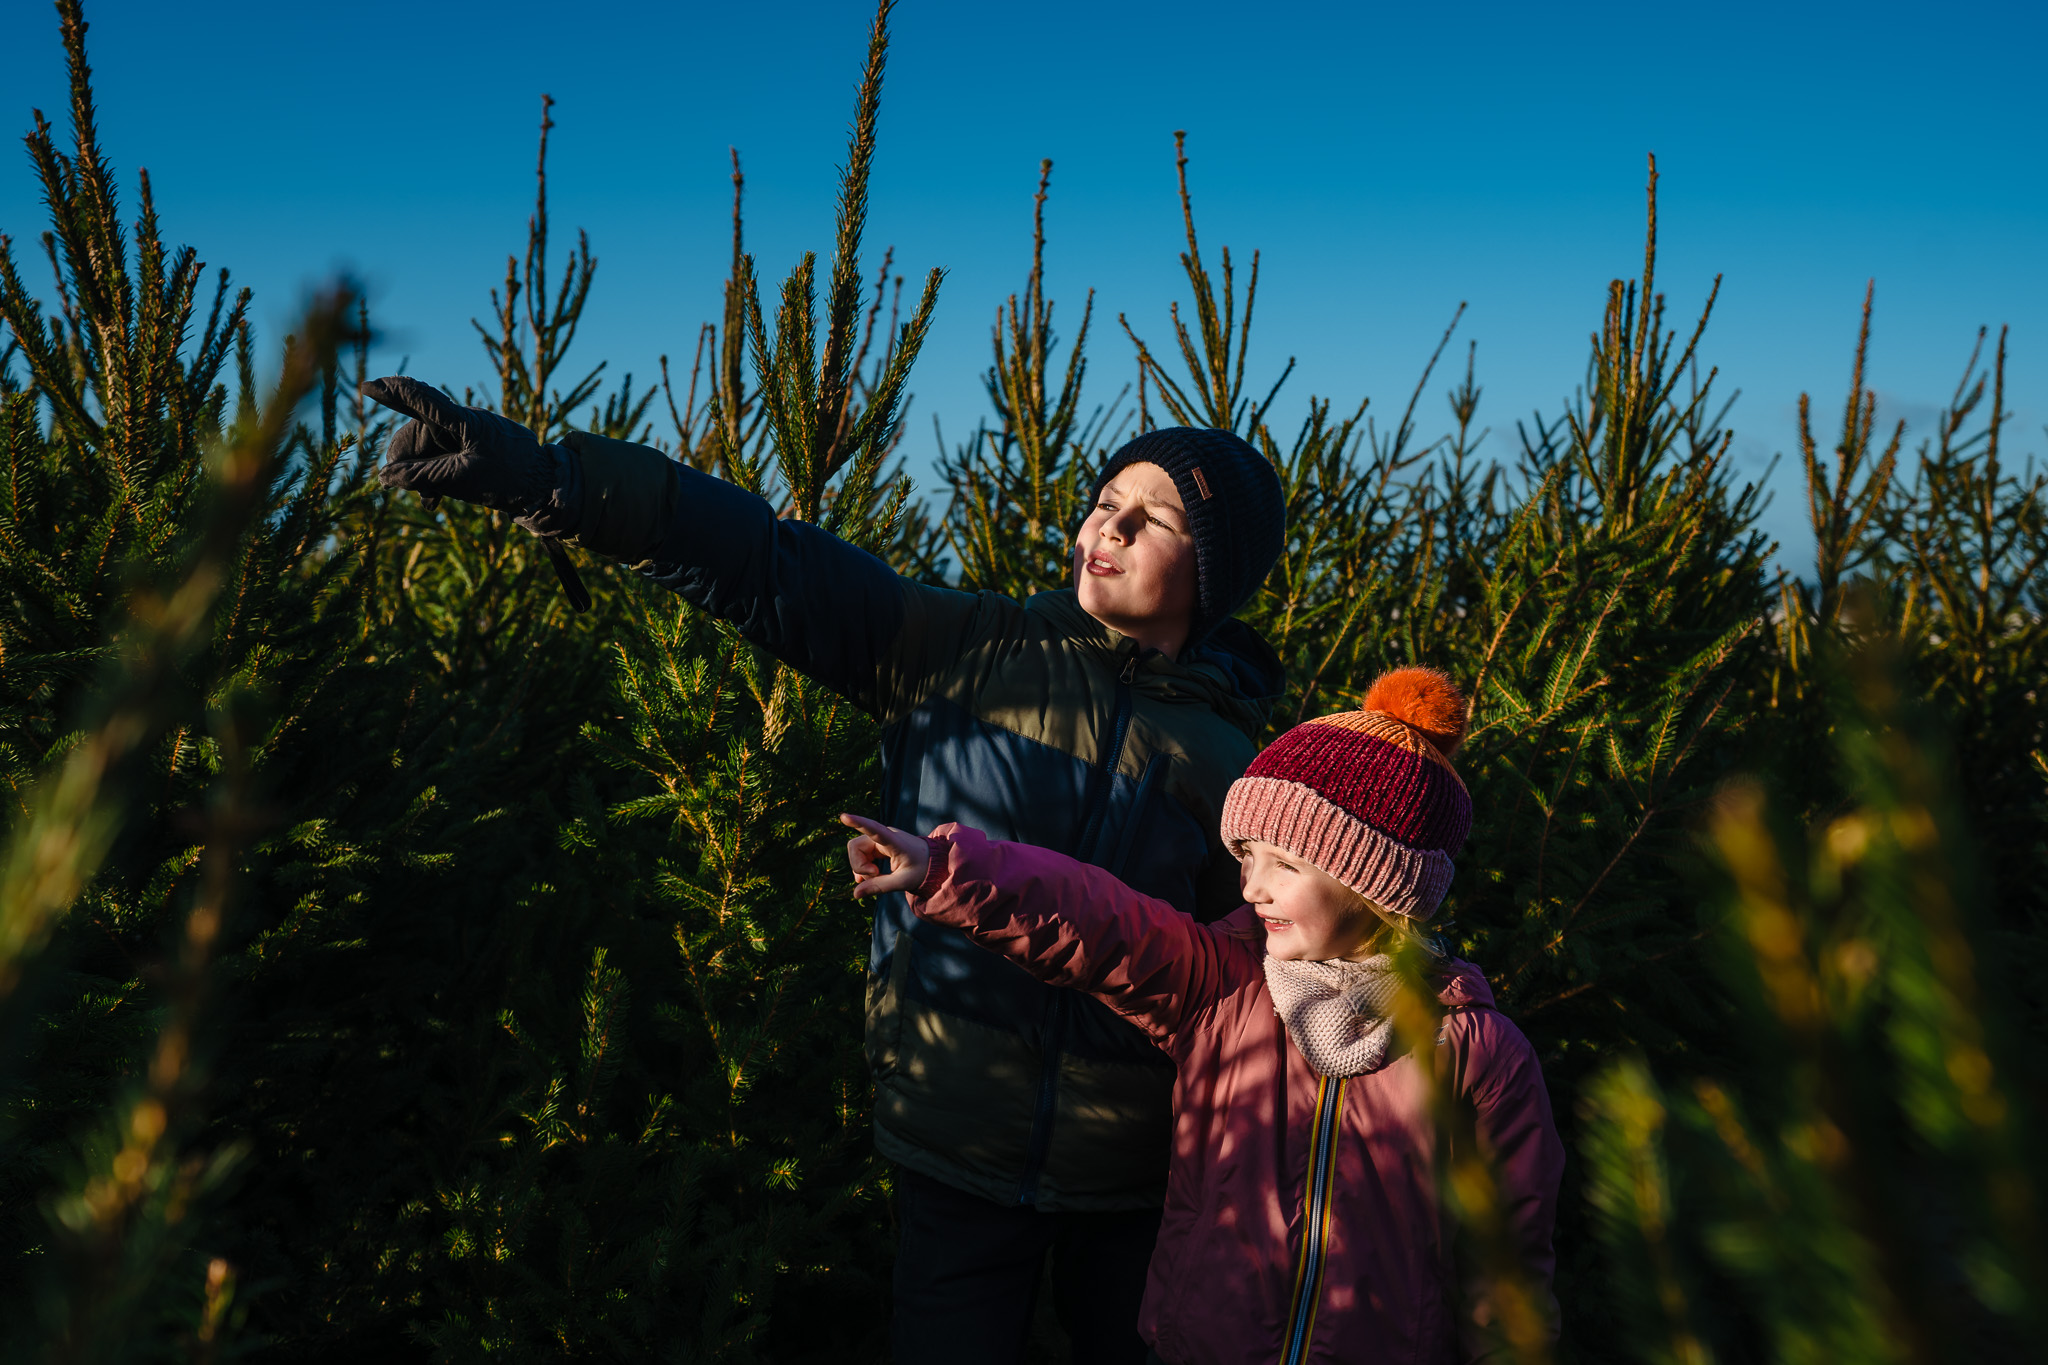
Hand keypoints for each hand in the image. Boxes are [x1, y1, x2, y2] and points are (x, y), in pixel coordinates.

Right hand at [360, 376, 556, 513]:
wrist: (547, 489)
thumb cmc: (510, 480)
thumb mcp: (463, 480)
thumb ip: (423, 476)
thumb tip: (385, 477)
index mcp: (464, 421)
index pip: (422, 400)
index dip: (393, 392)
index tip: (368, 386)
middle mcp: (463, 422)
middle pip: (417, 432)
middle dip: (406, 459)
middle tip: (404, 486)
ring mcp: (468, 435)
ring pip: (427, 449)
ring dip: (420, 473)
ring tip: (428, 501)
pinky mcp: (472, 449)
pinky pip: (442, 458)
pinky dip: (434, 476)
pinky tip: (433, 501)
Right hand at [840, 813, 929, 898]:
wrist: (930, 862)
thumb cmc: (920, 870)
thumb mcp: (903, 882)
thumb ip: (880, 887)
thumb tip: (855, 894)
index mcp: (895, 842)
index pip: (875, 830)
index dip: (858, 824)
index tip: (843, 817)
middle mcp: (884, 835)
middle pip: (856, 847)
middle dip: (859, 866)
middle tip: (875, 876)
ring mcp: (878, 839)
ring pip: (855, 851)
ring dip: (861, 868)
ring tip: (876, 877)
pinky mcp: (876, 845)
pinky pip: (859, 854)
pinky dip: (862, 867)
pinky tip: (868, 876)